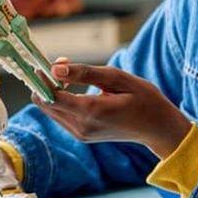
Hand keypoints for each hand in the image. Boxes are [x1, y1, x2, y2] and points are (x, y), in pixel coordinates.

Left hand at [33, 58, 192, 158]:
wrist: (156, 127)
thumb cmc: (142, 98)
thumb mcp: (117, 78)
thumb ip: (84, 73)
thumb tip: (55, 68)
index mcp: (91, 112)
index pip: (50, 97)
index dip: (41, 79)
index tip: (43, 62)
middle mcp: (81, 127)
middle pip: (44, 104)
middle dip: (45, 83)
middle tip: (59, 64)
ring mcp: (80, 134)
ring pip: (49, 109)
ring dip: (51, 91)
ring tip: (68, 74)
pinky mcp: (81, 135)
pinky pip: (59, 115)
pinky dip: (59, 100)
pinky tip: (71, 88)